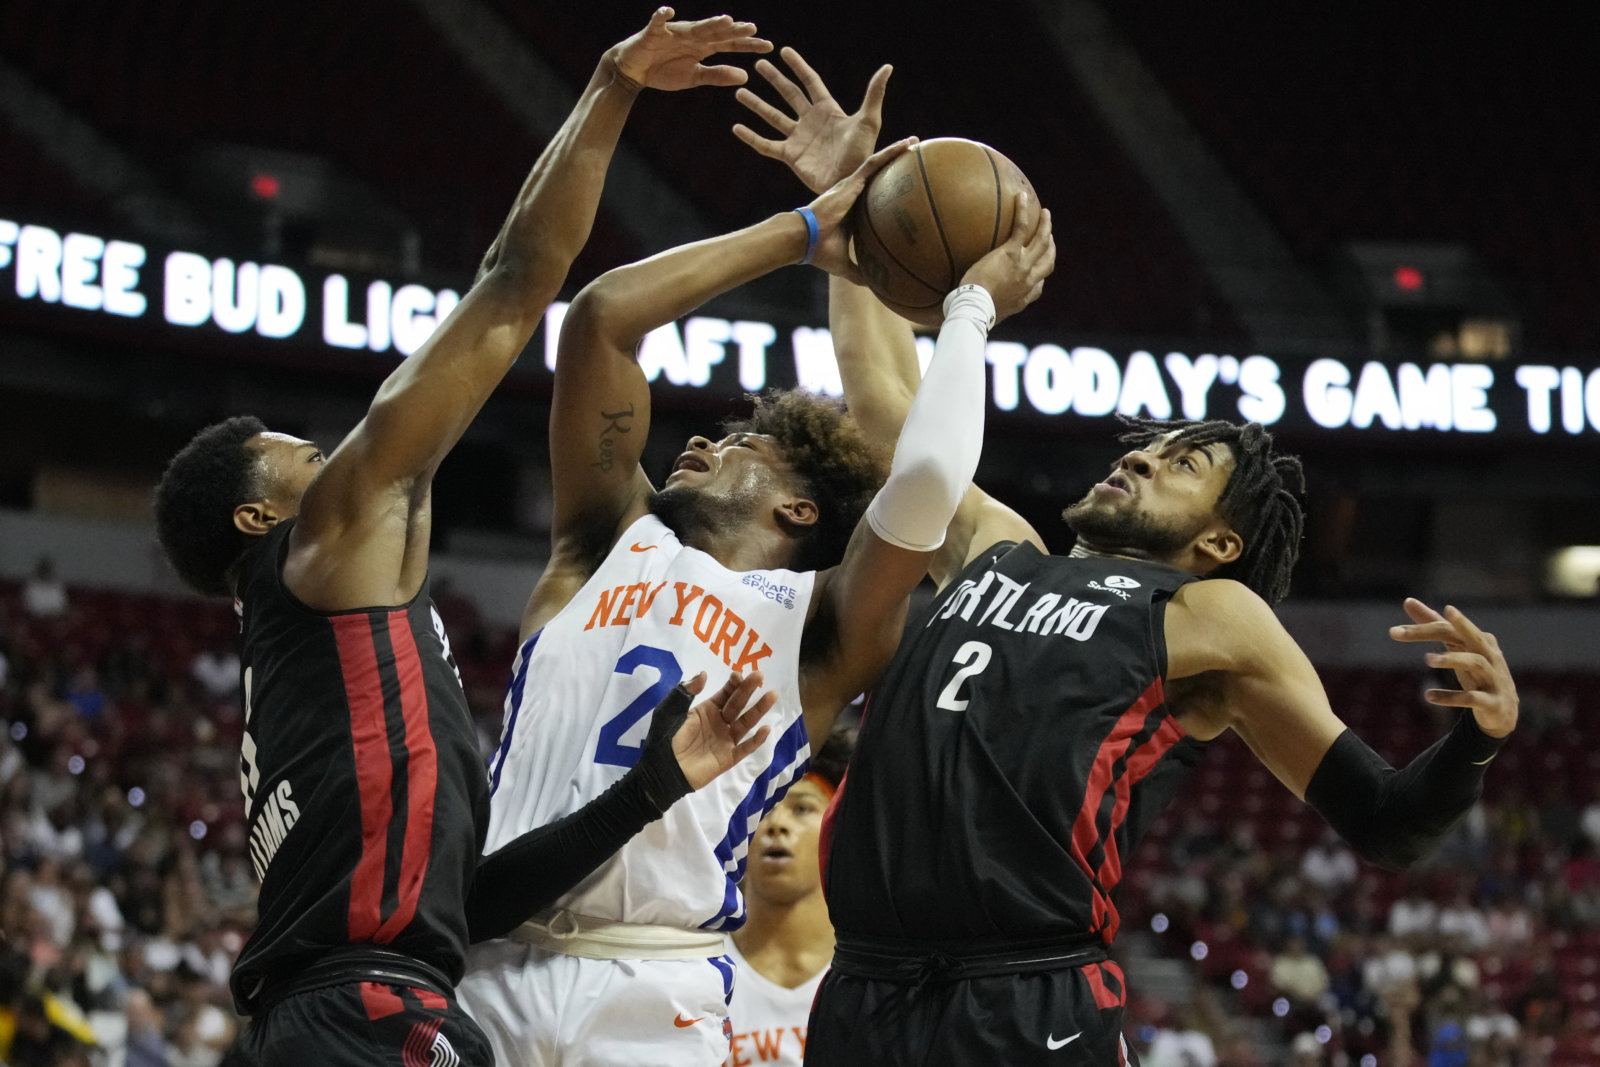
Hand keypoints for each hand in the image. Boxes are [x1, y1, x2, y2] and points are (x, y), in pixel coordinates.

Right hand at [606, 8, 771, 92]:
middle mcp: (692, 36)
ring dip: (709, 23)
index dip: (748, 44)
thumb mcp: (694, 77)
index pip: (730, 44)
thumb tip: (745, 77)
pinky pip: (658, 22)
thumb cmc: (664, 71)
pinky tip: (669, 12)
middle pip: (716, 33)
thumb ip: (717, 75)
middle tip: (752, 28)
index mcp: (703, 47)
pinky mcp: (653, 33)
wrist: (634, 70)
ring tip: (725, 20)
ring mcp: (673, 33)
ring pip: (694, 27)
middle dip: (733, 30)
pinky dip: (662, 16)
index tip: (769, 46)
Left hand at [668, 671, 776, 789]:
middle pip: (738, 704)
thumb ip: (685, 692)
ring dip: (758, 709)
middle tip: (759, 675)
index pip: (725, 694)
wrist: (661, 771)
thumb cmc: (664, 739)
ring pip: (746, 723)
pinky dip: (756, 740)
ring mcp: (725, 740)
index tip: (739, 675)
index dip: (733, 684)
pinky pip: (745, 748)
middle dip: (748, 690)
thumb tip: (704, 673)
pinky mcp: (728, 758)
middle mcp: (719, 723)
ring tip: (772, 695)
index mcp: (706, 710)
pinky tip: (765, 729)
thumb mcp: (669, 711)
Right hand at [734, 47, 892, 193]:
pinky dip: (751, 137)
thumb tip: (887, 67)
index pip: (810, 82)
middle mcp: (810, 121)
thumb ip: (874, 93)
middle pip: (789, 94)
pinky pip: (766, 145)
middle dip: (774, 79)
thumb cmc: (861, 154)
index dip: (798, 66)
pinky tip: (736, 127)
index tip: (784, 51)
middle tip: (759, 64)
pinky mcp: (790, 156)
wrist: (848, 182)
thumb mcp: (868, 121)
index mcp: (827, 110)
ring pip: (773, 116)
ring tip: (740, 92)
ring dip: (757, 105)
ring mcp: (798, 138)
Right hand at [802, 137, 917, 281]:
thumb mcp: (843, 264)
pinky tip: (907, 144)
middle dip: (896, 164)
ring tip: (916, 143)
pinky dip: (891, 152)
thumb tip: (873, 287)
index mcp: (853, 210)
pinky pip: (875, 162)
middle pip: (879, 175)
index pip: (875, 197)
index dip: (889, 190)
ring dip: (897, 151)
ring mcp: (852, 185)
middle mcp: (853, 193)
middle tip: (917, 158)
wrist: (804, 239)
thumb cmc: (819, 250)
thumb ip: (858, 272)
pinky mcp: (851, 181)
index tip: (906, 188)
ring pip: (879, 163)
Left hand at [958, 191, 1055, 324]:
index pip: (1038, 286)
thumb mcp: (984, 313)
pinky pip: (1022, 227)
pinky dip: (1023, 211)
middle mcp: (1028, 281)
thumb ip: (985, 306)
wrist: (975, 309)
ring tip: (1045, 213)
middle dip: (1051, 248)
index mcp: (1022, 297)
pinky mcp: (1012, 253)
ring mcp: (1023, 265)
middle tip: (1048, 236)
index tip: (1036, 269)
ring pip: (1042, 241)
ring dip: (1045, 226)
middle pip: (1048, 261)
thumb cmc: (973, 313)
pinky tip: (1020, 196)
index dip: (1040, 276)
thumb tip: (969, 303)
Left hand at [1389, 598, 1517, 737]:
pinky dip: (1451, 697)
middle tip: (1418, 631)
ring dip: (1452, 659)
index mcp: (1478, 640)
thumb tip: (1408, 601)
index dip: (1421, 629)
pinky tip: (1429, 696)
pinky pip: (1472, 698)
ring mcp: (1493, 678)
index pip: (1448, 629)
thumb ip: (1433, 624)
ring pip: (1475, 662)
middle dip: (1448, 630)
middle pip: (1469, 636)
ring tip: (1427, 659)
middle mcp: (1489, 655)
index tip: (1394, 632)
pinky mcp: (1492, 702)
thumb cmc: (1476, 671)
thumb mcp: (1456, 646)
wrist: (1503, 711)